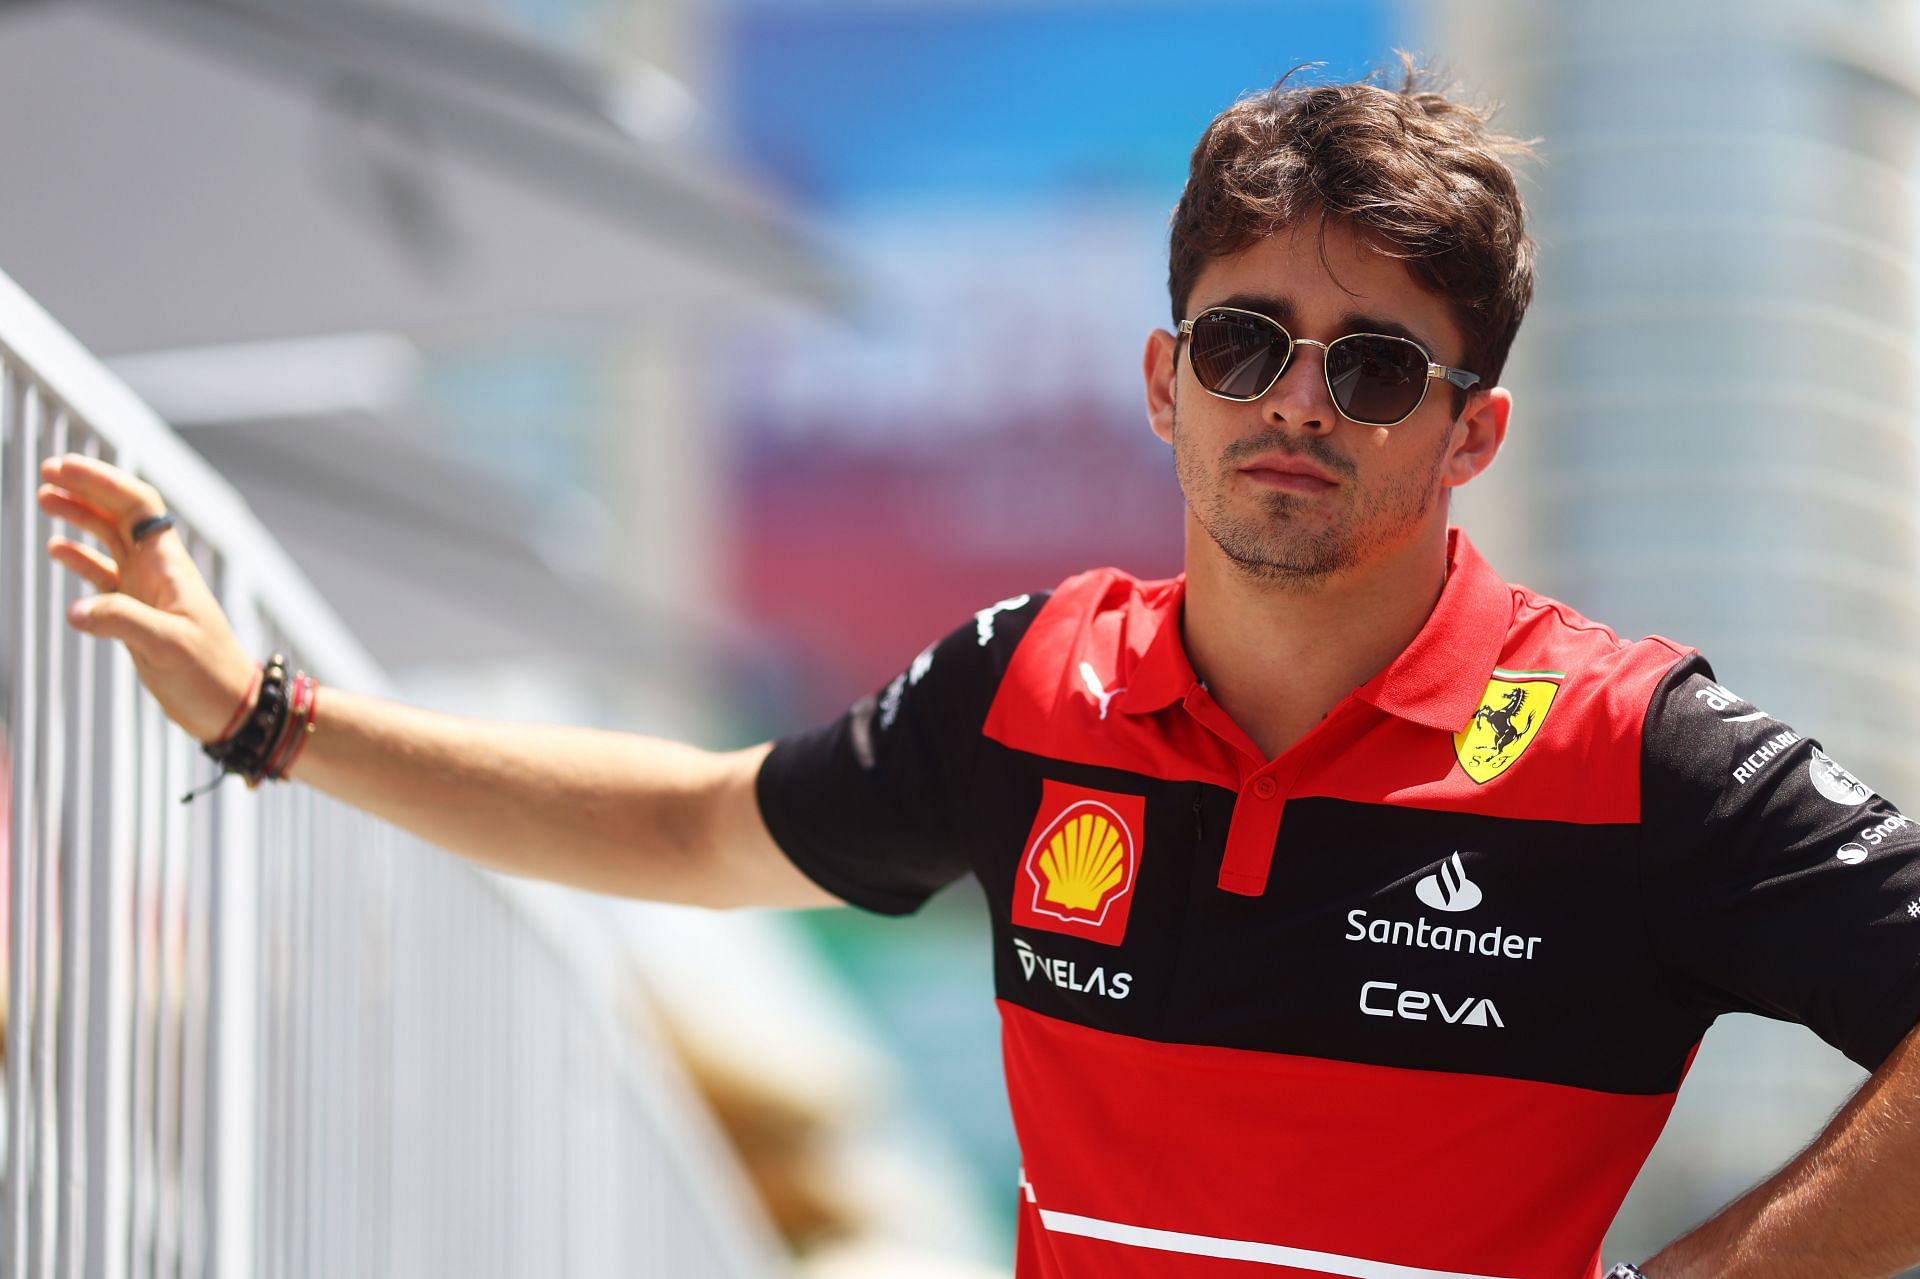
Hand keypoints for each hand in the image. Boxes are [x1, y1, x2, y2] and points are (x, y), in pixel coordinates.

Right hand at [38, 453, 257, 742]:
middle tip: (46, 471)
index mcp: (169, 566)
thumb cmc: (208, 674)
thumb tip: (76, 610)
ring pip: (109, 540)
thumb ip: (122, 623)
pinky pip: (105, 575)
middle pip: (119, 515)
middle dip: (87, 489)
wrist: (228, 707)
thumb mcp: (167, 647)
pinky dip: (82, 558)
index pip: (137, 506)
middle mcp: (157, 570)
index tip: (66, 468)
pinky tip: (57, 548)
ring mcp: (146, 590)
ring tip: (45, 498)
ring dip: (79, 516)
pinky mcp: (136, 614)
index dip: (103, 482)